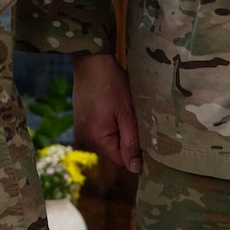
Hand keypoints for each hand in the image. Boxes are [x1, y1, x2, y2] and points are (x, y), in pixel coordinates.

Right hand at [73, 51, 141, 172]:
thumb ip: (131, 142)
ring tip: (125, 112)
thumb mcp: (127, 113)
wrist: (91, 61)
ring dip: (120, 132)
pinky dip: (111, 125)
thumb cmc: (111, 83)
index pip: (121, 161)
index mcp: (96, 138)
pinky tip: (114, 109)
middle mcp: (85, 138)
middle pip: (114, 152)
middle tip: (137, 120)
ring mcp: (81, 129)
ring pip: (108, 141)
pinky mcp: (82, 121)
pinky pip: (101, 132)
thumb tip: (135, 169)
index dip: (137, 154)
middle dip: (128, 140)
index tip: (148, 139)